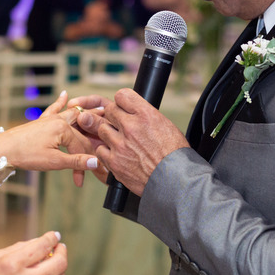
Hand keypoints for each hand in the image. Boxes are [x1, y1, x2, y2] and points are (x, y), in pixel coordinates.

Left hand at [0, 91, 102, 186]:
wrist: (2, 150)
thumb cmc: (26, 155)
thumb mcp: (53, 162)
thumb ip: (76, 162)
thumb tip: (96, 163)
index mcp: (63, 129)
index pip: (81, 147)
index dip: (84, 165)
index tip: (83, 181)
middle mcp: (58, 120)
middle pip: (81, 128)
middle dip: (94, 132)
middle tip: (110, 124)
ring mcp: (49, 119)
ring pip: (71, 115)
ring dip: (84, 112)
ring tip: (98, 107)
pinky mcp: (40, 121)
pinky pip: (53, 109)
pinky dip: (59, 102)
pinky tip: (64, 94)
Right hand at [0, 231, 66, 274]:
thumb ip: (19, 249)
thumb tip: (40, 243)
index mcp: (11, 264)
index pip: (43, 247)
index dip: (52, 238)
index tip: (54, 235)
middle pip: (60, 264)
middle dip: (62, 251)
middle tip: (59, 247)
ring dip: (57, 266)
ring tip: (50, 260)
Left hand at [74, 87, 188, 194]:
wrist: (174, 179)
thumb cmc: (174, 154)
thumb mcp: (165, 125)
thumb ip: (145, 115)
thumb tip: (133, 110)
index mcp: (146, 115)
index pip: (122, 95)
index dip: (122, 102)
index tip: (124, 108)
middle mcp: (131, 127)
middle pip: (109, 110)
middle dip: (114, 116)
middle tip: (121, 125)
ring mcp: (120, 145)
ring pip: (101, 129)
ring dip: (108, 133)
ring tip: (119, 141)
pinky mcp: (114, 162)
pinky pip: (100, 150)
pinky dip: (106, 152)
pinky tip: (117, 154)